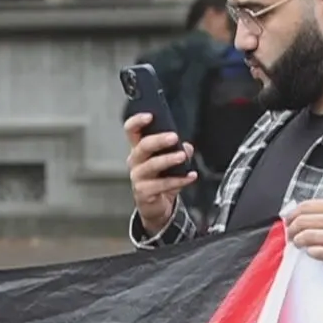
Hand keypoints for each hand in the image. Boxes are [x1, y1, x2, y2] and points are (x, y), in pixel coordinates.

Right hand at [124, 114, 196, 236]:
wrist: (155, 206)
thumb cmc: (159, 179)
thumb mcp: (170, 162)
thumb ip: (179, 151)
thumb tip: (187, 146)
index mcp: (139, 149)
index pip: (132, 131)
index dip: (138, 121)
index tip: (150, 116)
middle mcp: (135, 162)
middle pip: (142, 146)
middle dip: (158, 140)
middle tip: (173, 137)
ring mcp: (138, 177)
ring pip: (151, 165)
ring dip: (168, 159)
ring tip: (182, 156)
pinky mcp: (144, 192)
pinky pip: (162, 185)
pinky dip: (179, 180)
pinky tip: (190, 176)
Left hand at [286, 198, 322, 290]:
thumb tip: (298, 214)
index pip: (306, 206)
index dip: (292, 214)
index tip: (288, 221)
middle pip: (303, 221)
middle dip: (291, 230)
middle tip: (291, 236)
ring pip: (308, 237)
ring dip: (298, 242)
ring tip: (299, 244)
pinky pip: (318, 252)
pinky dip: (311, 252)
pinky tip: (312, 252)